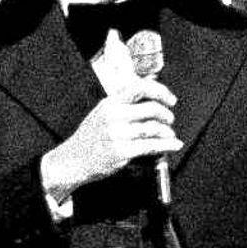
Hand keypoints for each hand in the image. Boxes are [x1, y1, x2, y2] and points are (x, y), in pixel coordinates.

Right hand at [41, 83, 179, 199]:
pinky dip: (167, 145)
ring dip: (167, 132)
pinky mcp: (122, 151)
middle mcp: (113, 115)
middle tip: (169, 119)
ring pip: (154, 128)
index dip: (161, 91)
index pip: (140, 87)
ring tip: (169, 135)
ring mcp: (117, 134)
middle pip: (152, 109)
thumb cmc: (90, 137)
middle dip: (166, 115)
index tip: (170, 100)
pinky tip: (173, 145)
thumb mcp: (102, 113)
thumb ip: (123, 104)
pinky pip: (152, 146)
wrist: (73, 160)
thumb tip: (151, 96)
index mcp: (110, 103)